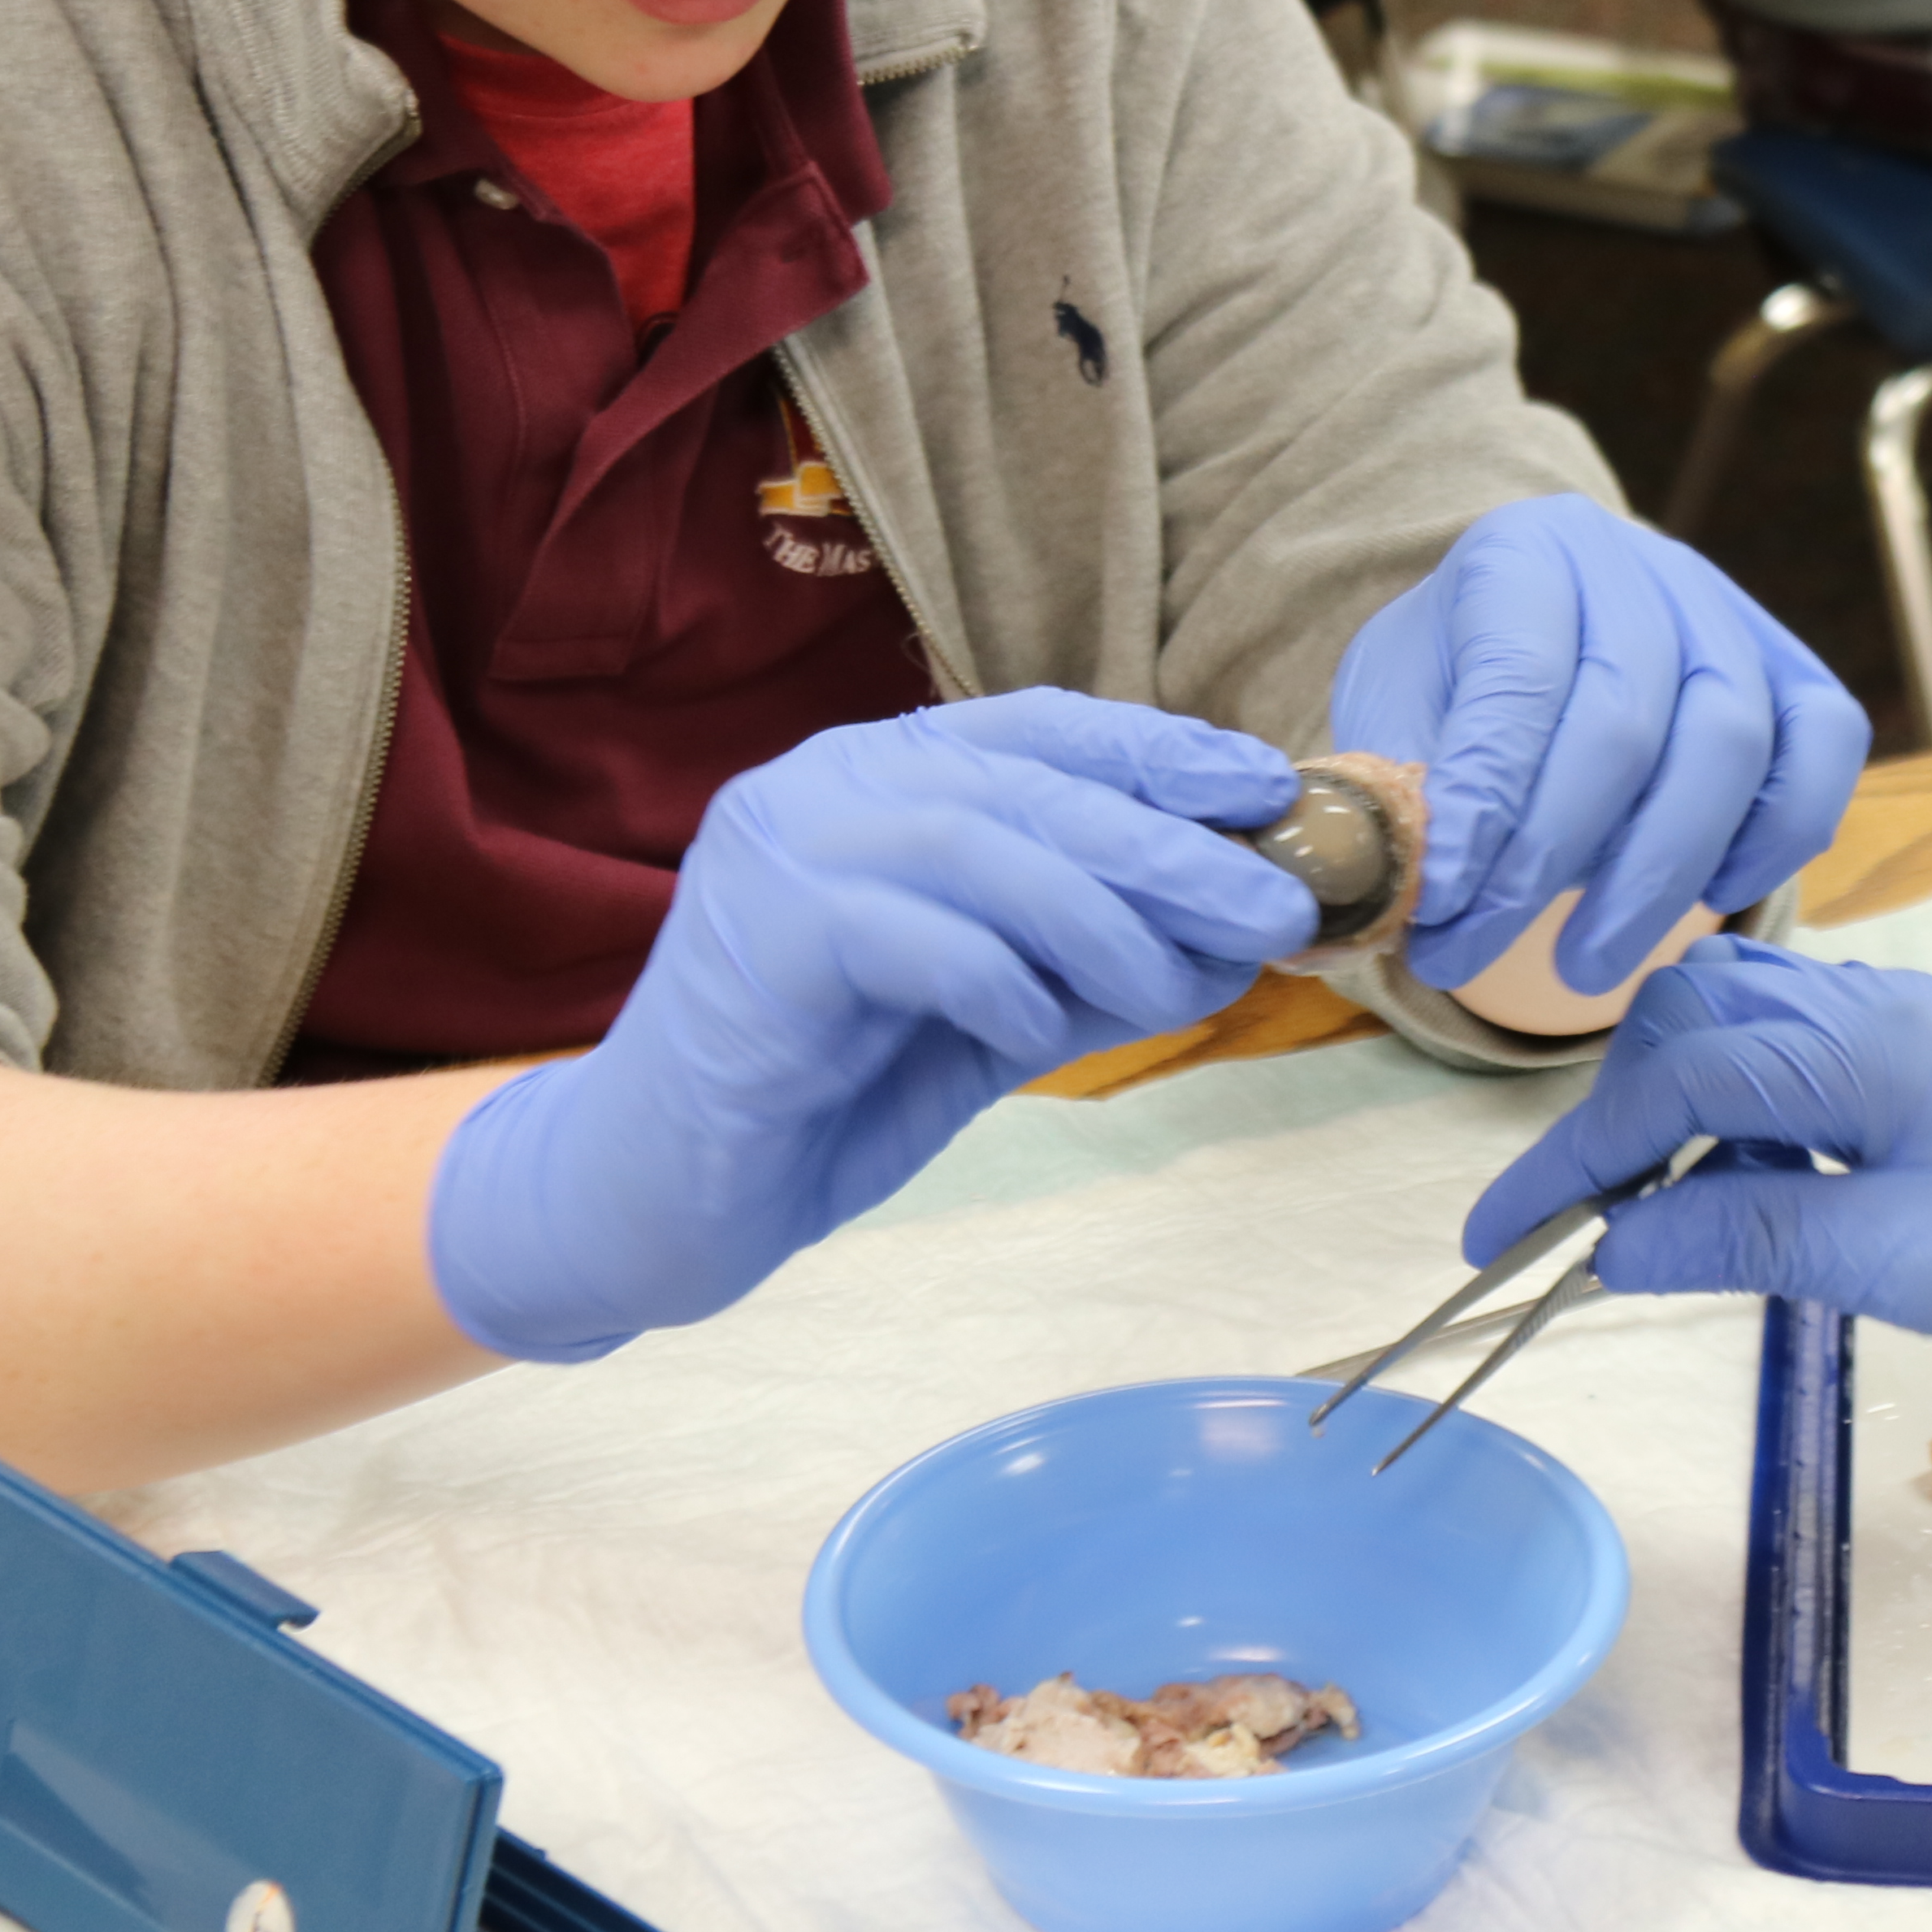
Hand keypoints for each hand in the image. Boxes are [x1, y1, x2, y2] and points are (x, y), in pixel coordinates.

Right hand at [427, 691, 1313, 1361]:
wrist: (657, 1200)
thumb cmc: (828, 1095)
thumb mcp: (993, 1010)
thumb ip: (1092, 957)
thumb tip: (1236, 928)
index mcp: (880, 776)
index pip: (1042, 730)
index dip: (1162, 752)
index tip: (1265, 790)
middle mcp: (824, 787)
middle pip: (1031, 786)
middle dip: (1169, 845)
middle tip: (1274, 902)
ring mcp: (781, 853)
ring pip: (983, 847)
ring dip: (1109, 918)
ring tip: (1189, 983)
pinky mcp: (760, 940)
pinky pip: (918, 939)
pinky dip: (1004, 985)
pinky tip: (1039, 1035)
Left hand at [1329, 495, 1866, 990]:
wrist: (1531, 644)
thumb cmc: (1452, 690)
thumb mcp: (1392, 715)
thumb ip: (1400, 789)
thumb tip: (1401, 894)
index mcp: (1524, 551)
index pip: (1519, 676)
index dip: (1484, 801)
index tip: (1437, 905)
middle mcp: (1641, 564)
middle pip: (1627, 721)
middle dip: (1550, 861)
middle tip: (1472, 954)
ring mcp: (1732, 612)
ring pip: (1731, 744)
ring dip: (1658, 878)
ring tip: (1579, 967)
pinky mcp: (1797, 670)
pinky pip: (1825, 748)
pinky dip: (1777, 836)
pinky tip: (1711, 899)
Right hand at [1463, 938, 1931, 1366]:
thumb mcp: (1908, 1265)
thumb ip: (1754, 1240)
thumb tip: (1617, 1244)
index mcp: (1862, 1045)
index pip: (1666, 1083)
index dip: (1571, 1163)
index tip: (1501, 1241)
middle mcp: (1869, 1007)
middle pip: (1681, 1020)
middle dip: (1608, 1118)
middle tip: (1576, 1230)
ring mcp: (1895, 1023)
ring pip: (1730, 1023)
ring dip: (1670, 1107)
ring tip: (1663, 1218)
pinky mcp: (1918, 1055)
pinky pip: (1787, 1052)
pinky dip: (1736, 1112)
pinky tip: (1752, 1194)